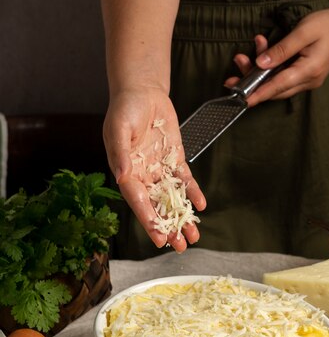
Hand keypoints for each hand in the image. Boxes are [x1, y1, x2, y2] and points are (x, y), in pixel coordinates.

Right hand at [103, 87, 206, 251]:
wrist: (143, 91)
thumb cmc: (125, 108)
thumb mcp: (119, 128)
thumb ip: (120, 153)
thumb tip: (123, 176)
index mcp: (126, 172)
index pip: (138, 201)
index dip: (148, 220)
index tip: (159, 237)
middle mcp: (143, 175)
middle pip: (156, 206)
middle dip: (168, 227)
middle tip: (179, 246)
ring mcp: (159, 169)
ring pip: (172, 198)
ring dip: (182, 217)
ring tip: (193, 236)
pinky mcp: (174, 159)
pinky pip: (185, 180)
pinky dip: (193, 192)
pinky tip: (201, 205)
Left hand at [224, 5, 328, 105]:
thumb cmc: (328, 24)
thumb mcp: (303, 31)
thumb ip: (282, 49)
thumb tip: (261, 63)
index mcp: (309, 71)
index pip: (278, 86)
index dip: (258, 94)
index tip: (242, 101)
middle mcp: (308, 81)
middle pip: (275, 89)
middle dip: (251, 83)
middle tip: (231, 74)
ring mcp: (308, 80)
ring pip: (277, 84)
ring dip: (258, 73)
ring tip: (242, 57)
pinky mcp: (305, 76)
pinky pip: (283, 77)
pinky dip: (270, 68)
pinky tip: (261, 52)